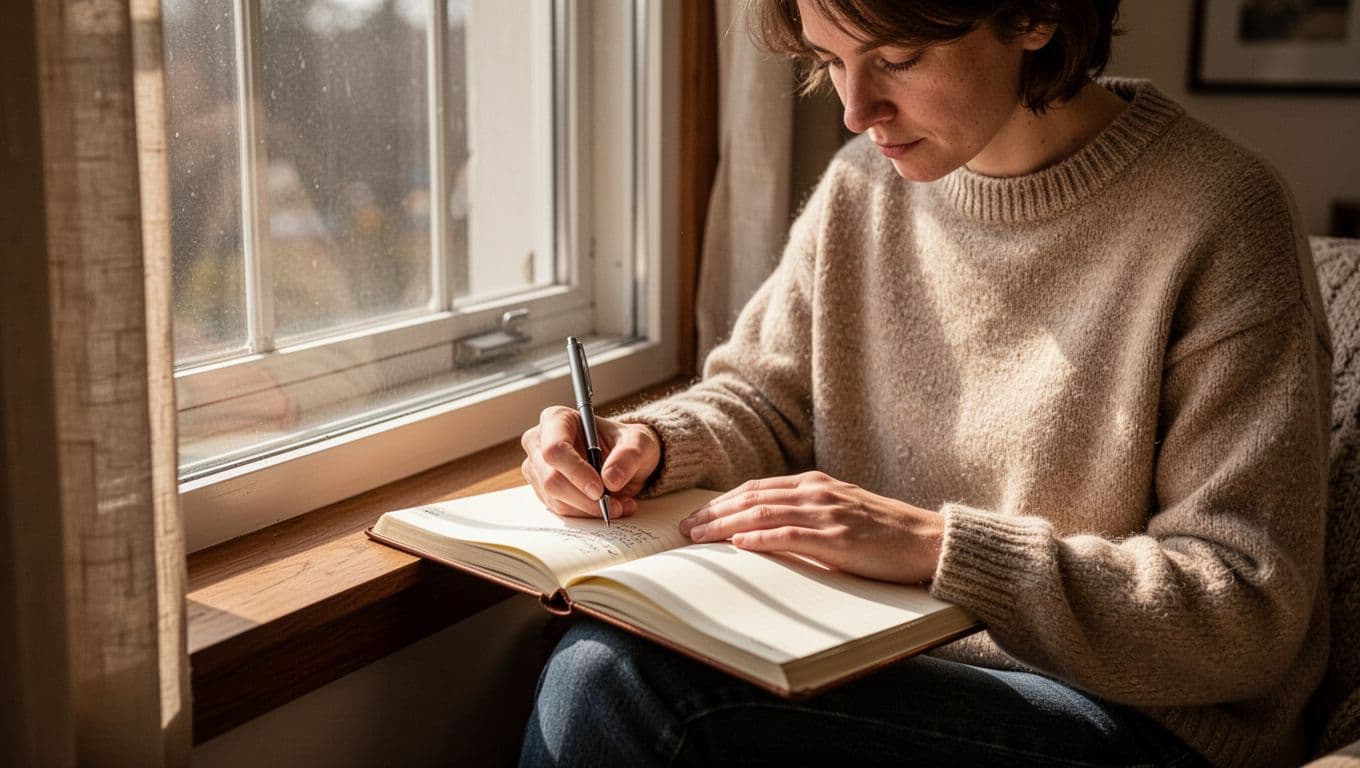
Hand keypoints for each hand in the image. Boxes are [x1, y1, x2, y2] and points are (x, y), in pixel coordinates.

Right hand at [520, 405, 661, 519]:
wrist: (623, 459)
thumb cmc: (625, 443)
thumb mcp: (639, 442)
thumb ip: (629, 456)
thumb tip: (610, 479)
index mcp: (557, 419)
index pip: (555, 449)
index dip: (575, 471)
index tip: (599, 489)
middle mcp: (539, 443)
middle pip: (551, 479)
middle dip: (585, 498)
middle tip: (614, 504)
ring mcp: (538, 469)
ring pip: (556, 499)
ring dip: (589, 508)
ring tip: (619, 504)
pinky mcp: (544, 491)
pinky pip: (562, 510)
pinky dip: (587, 513)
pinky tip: (608, 506)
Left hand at [678, 471, 943, 583]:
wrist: (930, 542)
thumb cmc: (887, 533)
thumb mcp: (842, 513)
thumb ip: (809, 515)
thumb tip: (769, 530)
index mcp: (816, 485)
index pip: (757, 488)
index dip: (721, 501)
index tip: (695, 515)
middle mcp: (817, 493)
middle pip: (752, 497)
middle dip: (713, 513)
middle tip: (683, 529)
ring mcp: (828, 514)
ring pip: (764, 513)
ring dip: (725, 525)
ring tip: (698, 538)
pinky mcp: (839, 539)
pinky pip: (792, 536)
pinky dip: (761, 538)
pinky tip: (739, 544)